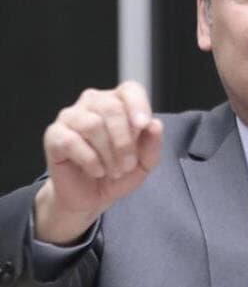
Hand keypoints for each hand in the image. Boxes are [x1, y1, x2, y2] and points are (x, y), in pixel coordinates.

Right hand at [34, 81, 162, 244]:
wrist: (92, 196)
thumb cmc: (119, 172)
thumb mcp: (144, 163)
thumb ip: (152, 144)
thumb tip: (155, 124)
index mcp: (119, 102)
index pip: (130, 90)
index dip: (138, 105)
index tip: (144, 125)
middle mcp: (93, 102)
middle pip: (112, 108)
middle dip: (124, 141)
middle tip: (128, 165)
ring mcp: (71, 116)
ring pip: (93, 124)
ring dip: (108, 153)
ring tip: (114, 171)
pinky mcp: (54, 135)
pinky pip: (71, 141)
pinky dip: (90, 160)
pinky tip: (97, 171)